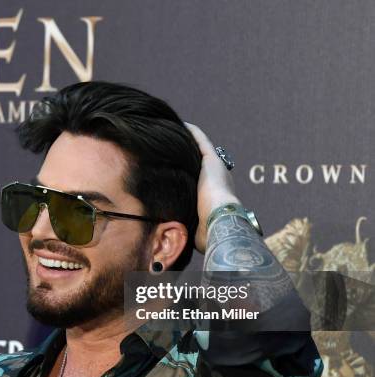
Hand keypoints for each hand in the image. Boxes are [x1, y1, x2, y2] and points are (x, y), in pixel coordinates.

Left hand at [184, 123, 240, 252]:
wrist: (219, 223)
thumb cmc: (206, 232)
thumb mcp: (192, 230)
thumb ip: (183, 229)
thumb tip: (168, 240)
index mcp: (212, 197)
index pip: (198, 183)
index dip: (188, 176)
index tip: (175, 172)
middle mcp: (217, 180)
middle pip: (199, 164)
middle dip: (186, 157)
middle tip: (171, 149)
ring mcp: (216, 169)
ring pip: (200, 150)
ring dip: (188, 142)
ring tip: (172, 134)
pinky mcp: (213, 160)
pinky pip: (201, 141)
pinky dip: (192, 133)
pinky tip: (181, 125)